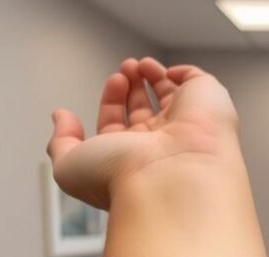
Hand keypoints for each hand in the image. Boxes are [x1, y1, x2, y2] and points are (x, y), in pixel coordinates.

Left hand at [47, 57, 238, 208]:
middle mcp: (161, 146)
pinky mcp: (208, 106)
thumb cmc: (122, 178)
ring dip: (150, 76)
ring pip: (170, 96)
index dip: (112, 102)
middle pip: (144, 111)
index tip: (111, 84)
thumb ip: (60, 141)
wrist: (169, 177)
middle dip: (129, 87)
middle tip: (123, 72)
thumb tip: (61, 117)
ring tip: (137, 65)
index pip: (121, 126)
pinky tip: (164, 70)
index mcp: (132, 160)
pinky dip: (181, 73)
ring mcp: (187, 126)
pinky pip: (198, 84)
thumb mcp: (69, 164)